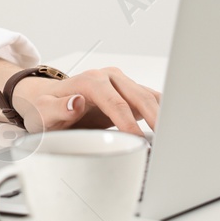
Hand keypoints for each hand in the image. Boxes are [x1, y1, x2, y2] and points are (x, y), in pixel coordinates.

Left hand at [12, 67, 159, 135]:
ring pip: (150, 97)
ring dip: (164, 115)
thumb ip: (57, 109)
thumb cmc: (45, 108)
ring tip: (177, 137)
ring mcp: (121, 83)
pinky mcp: (129, 93)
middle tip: (166, 143)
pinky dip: (163, 113)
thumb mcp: (43, 112)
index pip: (115, 102)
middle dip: (155, 118)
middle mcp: (109, 77)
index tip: (138, 141)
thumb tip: (76, 102)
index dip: (128, 123)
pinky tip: (172, 128)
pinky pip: (152, 101)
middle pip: (139, 97)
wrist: (46, 100)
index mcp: (90, 81)